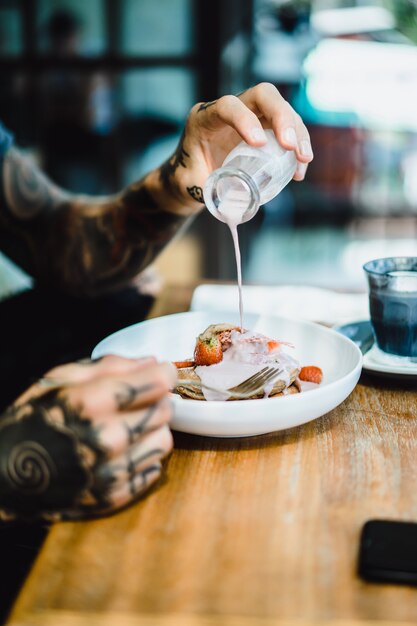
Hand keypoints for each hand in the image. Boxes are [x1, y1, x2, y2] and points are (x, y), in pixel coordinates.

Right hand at [0, 356, 175, 520]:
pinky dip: (142, 457)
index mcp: (92, 403)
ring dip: (152, 431)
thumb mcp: (60, 378)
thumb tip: (153, 362)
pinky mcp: (114, 497)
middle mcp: (106, 439)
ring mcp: (111, 472)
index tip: (160, 373)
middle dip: (156, 401)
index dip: (163, 374)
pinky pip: (153, 469)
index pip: (157, 383)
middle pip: (165, 411)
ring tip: (127, 427)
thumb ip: (109, 366)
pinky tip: (120, 451)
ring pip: (164, 441)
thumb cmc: (32, 418)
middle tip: (137, 402)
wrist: (5, 475)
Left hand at [160, 82, 313, 212]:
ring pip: (281, 110)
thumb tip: (226, 200)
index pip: (227, 106)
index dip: (244, 119)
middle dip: (282, 117)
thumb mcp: (187, 184)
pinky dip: (298, 146)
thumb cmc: (187, 178)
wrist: (190, 178)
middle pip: (263, 96)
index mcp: (204, 118)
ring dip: (298, 133)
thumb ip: (202, 188)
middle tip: (291, 146)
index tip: (258, 144)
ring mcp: (250, 116)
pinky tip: (300, 169)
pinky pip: (287, 129)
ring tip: (303, 160)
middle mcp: (230, 110)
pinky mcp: (265, 129)